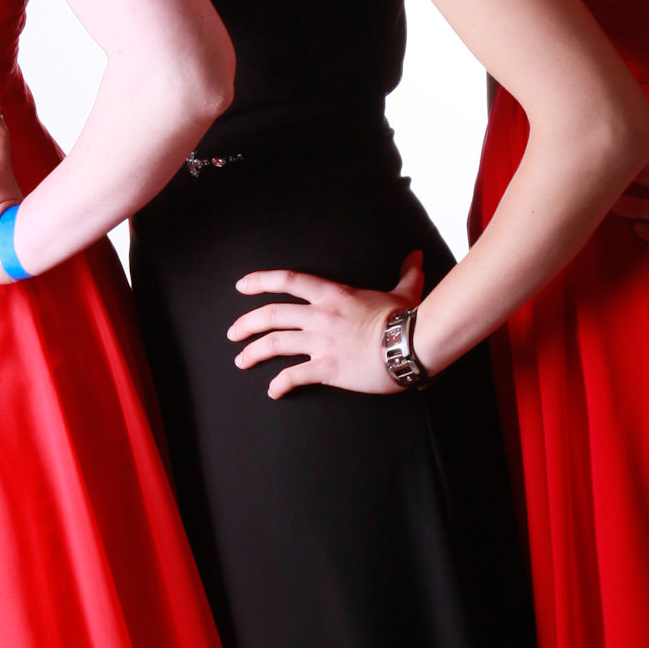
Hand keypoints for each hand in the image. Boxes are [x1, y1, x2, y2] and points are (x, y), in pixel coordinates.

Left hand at [229, 250, 426, 399]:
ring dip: (253, 353)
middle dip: (246, 324)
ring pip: (275, 344)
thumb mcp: (405, 291)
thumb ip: (406, 274)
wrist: (411, 344)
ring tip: (241, 361)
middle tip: (232, 333)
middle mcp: (320, 316)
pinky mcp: (327, 369)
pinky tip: (273, 391)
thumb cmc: (407, 318)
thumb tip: (416, 256)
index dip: (260, 281)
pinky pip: (294, 376)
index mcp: (333, 295)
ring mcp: (322, 343)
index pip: (288, 281)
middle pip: (272, 315)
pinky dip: (279, 385)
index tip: (242, 286)